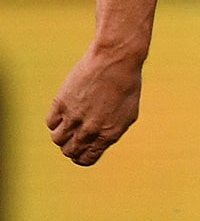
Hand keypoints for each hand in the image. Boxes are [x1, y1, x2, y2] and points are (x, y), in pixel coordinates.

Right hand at [47, 42, 145, 166]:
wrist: (116, 60)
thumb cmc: (126, 85)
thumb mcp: (127, 114)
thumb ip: (111, 131)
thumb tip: (96, 144)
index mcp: (109, 134)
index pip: (86, 159)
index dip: (81, 157)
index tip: (80, 150)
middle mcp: (90, 130)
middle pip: (69, 151)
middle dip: (70, 148)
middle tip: (73, 137)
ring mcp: (74, 117)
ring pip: (57, 139)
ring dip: (61, 135)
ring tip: (69, 124)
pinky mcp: (61, 103)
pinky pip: (51, 123)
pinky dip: (55, 121)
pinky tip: (64, 112)